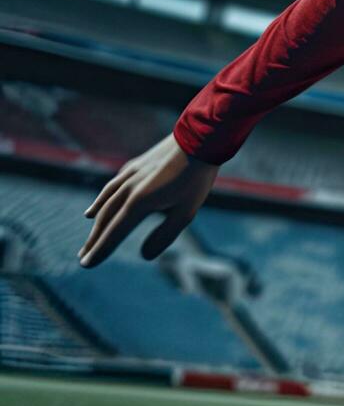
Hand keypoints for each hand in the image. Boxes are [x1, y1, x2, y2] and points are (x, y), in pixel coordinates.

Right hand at [79, 132, 218, 267]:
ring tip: (89, 238)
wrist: (199, 140)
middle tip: (83, 257)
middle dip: (94, 240)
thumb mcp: (186, 212)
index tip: (86, 265)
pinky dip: (102, 200)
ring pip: (106, 203)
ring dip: (96, 222)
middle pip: (105, 220)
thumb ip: (164, 235)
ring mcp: (130, 175)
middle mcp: (128, 189)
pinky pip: (112, 187)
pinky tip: (97, 207)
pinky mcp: (136, 165)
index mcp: (139, 203)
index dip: (100, 250)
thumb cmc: (195, 178)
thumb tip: (144, 256)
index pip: (114, 232)